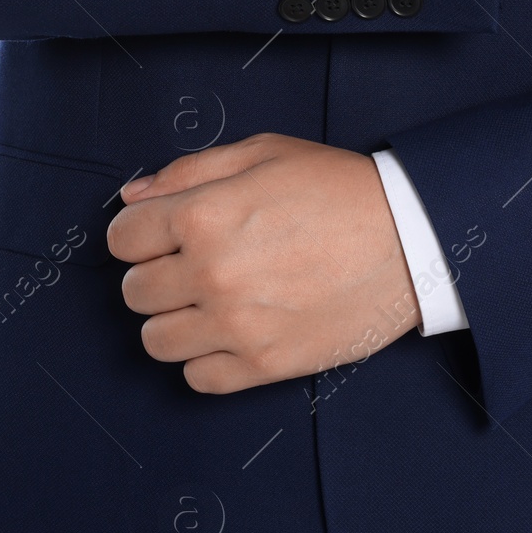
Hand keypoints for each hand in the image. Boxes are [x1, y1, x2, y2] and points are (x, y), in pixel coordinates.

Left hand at [106, 134, 418, 393]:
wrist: (409, 238)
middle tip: (194, 263)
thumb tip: (133, 198)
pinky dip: (205, 359)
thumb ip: (188, 172)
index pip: (122, 238)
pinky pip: (197, 379)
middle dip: (156, 273)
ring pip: (156, 341)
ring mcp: (237, 326)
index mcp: (204, 215)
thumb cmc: (338, 189)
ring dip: (175, 320)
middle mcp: (211, 274)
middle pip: (134, 291)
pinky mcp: (265, 365)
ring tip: (211, 300)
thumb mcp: (263, 154)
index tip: (162, 233)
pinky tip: (232, 331)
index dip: (139, 232)